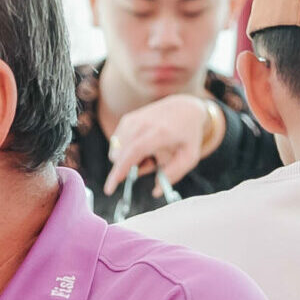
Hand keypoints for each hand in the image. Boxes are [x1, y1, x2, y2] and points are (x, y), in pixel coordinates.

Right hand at [101, 94, 220, 193]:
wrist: (184, 108)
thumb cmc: (188, 135)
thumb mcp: (190, 156)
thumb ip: (174, 174)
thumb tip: (156, 191)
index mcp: (160, 132)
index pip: (133, 152)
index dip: (119, 171)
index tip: (109, 189)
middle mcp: (142, 123)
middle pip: (120, 155)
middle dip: (128, 168)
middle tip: (150, 163)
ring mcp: (132, 120)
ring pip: (117, 152)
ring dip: (129, 160)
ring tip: (149, 153)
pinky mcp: (126, 119)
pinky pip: (117, 145)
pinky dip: (126, 151)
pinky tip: (141, 145)